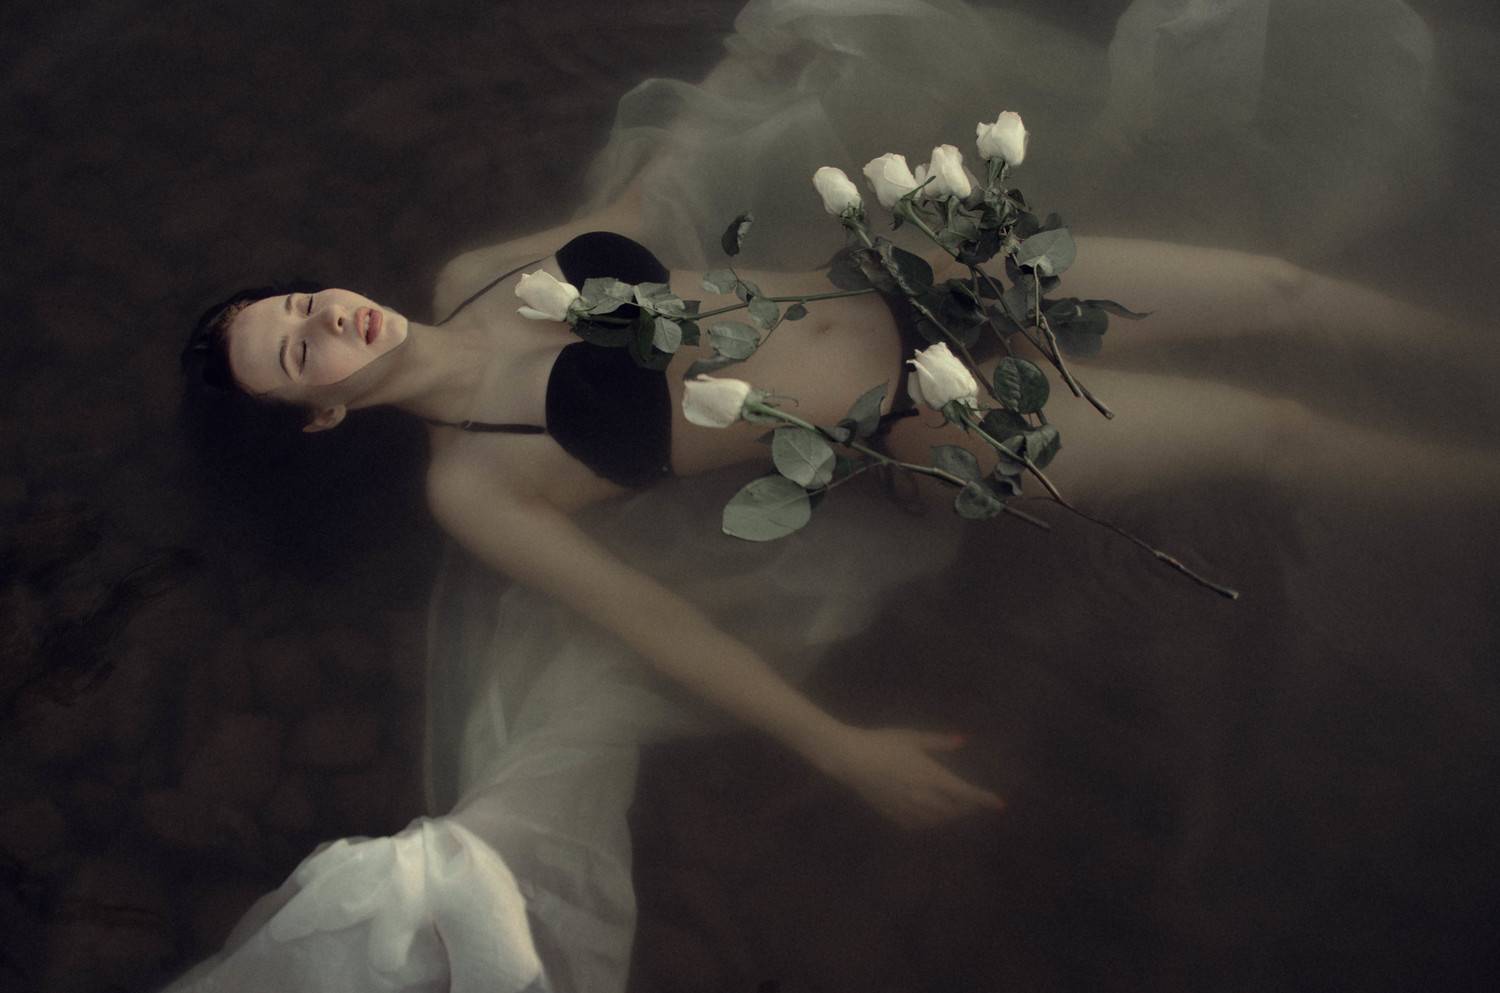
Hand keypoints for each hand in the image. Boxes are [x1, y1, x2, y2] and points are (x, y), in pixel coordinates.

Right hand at [819, 726, 1004, 829]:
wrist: (851, 759)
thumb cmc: (883, 743)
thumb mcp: (912, 737)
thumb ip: (939, 742)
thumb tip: (963, 740)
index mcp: (931, 776)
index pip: (965, 793)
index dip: (984, 799)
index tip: (999, 804)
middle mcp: (923, 797)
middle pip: (955, 810)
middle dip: (969, 808)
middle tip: (976, 803)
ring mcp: (908, 808)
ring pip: (938, 820)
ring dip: (951, 817)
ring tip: (957, 810)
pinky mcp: (893, 814)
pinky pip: (918, 825)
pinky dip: (930, 823)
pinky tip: (930, 818)